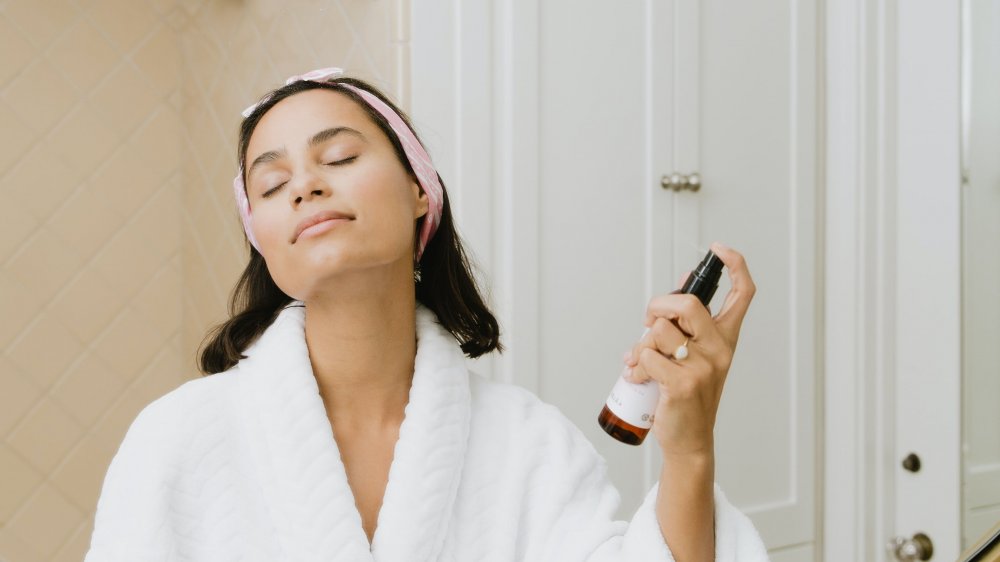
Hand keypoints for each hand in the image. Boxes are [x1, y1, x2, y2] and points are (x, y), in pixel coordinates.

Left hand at [622, 241, 755, 458]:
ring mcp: (703, 366)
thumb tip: (671, 296)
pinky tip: (638, 377)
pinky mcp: (682, 383)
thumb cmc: (686, 395)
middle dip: (658, 306)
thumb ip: (685, 329)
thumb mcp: (694, 358)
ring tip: (642, 361)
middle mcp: (719, 349)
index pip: (743, 294)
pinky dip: (635, 365)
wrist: (689, 440)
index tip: (719, 249)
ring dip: (641, 344)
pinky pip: (647, 356)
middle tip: (649, 324)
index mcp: (725, 338)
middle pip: (687, 303)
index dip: (734, 265)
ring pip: (659, 330)